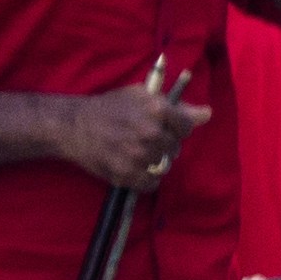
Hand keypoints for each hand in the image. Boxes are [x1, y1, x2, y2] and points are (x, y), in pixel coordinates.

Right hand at [49, 71, 207, 192]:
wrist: (73, 126)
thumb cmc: (108, 107)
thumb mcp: (140, 96)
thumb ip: (175, 106)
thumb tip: (207, 114)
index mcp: (157, 110)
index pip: (186, 127)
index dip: (176, 127)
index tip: (163, 126)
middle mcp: (151, 134)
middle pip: (175, 148)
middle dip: (163, 144)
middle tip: (143, 138)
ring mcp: (140, 156)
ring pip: (164, 166)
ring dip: (154, 161)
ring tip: (136, 152)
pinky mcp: (128, 175)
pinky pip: (151, 183)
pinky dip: (145, 178)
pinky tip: (132, 166)